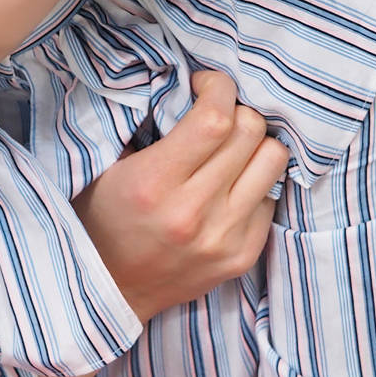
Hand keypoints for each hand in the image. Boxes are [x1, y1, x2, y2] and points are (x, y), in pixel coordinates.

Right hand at [71, 70, 289, 324]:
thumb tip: (187, 86)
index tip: (205, 85)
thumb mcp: (104, 167)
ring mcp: (223, 239)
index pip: (215, 120)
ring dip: (255, 144)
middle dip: (237, 110)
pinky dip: (255, 183)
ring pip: (273, 161)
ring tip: (232, 148)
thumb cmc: (102, 219)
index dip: (218, 89)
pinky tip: (229, 186)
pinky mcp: (243, 257)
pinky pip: (273, 198)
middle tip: (218, 115)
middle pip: (250, 133)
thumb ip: (145, 126)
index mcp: (154, 185)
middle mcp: (194, 214)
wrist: (109, 292)